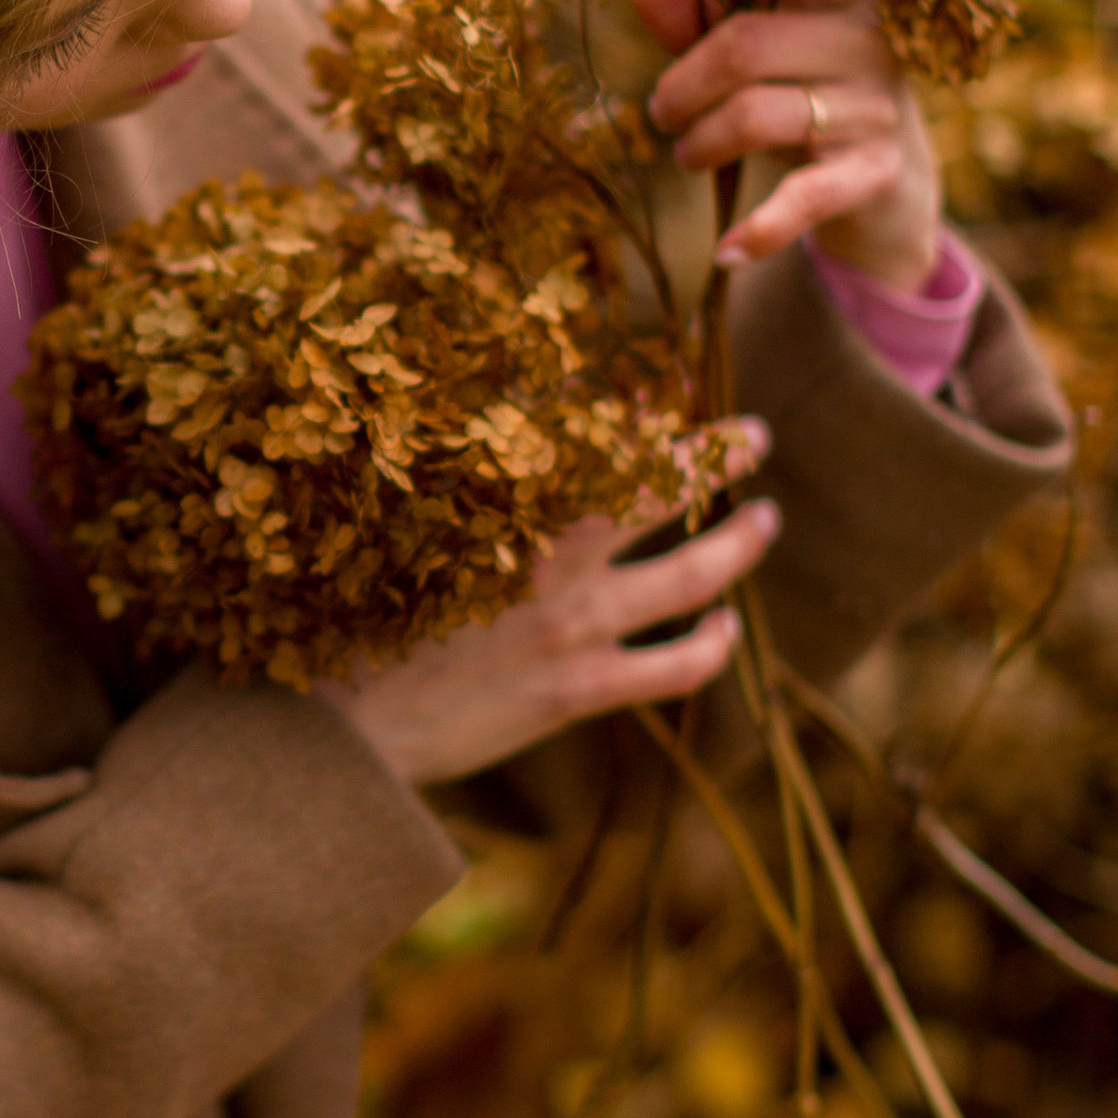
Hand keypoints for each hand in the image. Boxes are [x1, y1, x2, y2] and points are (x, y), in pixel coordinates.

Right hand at [320, 449, 779, 792]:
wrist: (349, 728)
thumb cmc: (361, 622)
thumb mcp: (408, 535)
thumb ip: (463, 488)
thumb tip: (502, 433)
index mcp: (509, 509)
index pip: (598, 443)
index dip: (645, 414)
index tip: (672, 390)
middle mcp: (554, 559)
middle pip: (662, 491)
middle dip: (716, 457)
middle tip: (754, 436)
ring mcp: (576, 626)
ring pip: (693, 574)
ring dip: (739, 543)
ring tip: (767, 519)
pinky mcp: (581, 687)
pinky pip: (676, 667)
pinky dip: (714, 645)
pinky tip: (729, 628)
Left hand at [631, 0, 943, 292]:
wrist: (887, 177)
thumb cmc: (803, 89)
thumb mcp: (755, 49)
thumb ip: (698, 14)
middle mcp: (865, 39)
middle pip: (745, 45)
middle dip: (682, 85)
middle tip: (660, 112)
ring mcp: (875, 106)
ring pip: (756, 116)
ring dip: (699, 143)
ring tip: (684, 153)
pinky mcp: (875, 171)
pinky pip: (804, 198)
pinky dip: (759, 229)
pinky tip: (727, 251)